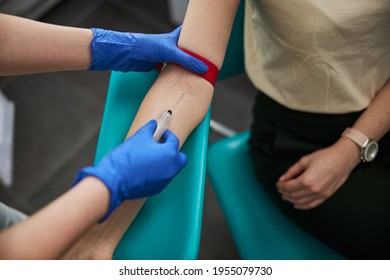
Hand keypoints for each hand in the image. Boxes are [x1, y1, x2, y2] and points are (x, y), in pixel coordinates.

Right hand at [73, 120, 186, 218]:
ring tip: (150, 155)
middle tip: (160, 145)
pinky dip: (158, 171)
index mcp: (170, 154)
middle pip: (180, 158)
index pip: (174, 141)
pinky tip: (145, 167)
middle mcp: (171, 168)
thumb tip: (154, 124)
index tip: (160, 132)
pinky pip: (162, 177)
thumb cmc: (128, 158)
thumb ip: (150, 129)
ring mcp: (165, 180)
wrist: (116, 180)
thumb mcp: (140, 137)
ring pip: (171, 168)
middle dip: (172, 150)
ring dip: (165, 161)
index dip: (167, 134)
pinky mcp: (157, 189)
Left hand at [89, 26, 207, 72]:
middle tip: (206, 59)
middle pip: (185, 50)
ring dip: (186, 66)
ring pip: (178, 61)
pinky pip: (170, 70)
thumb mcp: (169, 52)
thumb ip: (187, 60)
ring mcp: (163, 56)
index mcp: (173, 38)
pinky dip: (176, 74)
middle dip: (194, 54)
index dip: (198, 34)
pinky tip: (182, 79)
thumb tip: (204, 68)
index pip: (188, 33)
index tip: (209, 38)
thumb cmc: (144, 46)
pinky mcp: (157, 65)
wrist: (126, 55)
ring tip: (197, 71)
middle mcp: (169, 46)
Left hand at [276, 138, 360, 209]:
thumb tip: (282, 178)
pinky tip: (296, 204)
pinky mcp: (326, 196)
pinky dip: (302, 206)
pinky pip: (312, 205)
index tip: (278, 183)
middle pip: (293, 195)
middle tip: (280, 189)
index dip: (281, 186)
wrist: (343, 159)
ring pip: (301, 202)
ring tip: (285, 196)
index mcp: (306, 179)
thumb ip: (292, 171)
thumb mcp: (304, 160)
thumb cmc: (325, 157)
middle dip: (284, 193)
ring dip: (291, 200)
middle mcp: (313, 189)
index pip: (289, 187)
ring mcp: (320, 194)